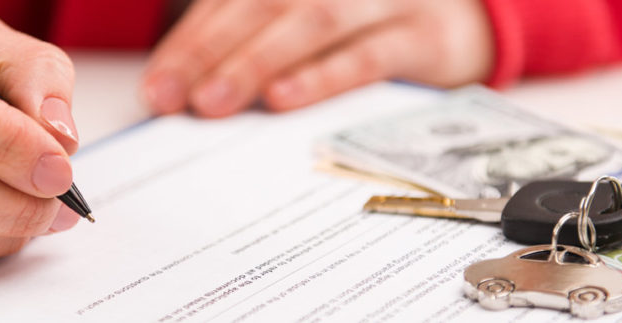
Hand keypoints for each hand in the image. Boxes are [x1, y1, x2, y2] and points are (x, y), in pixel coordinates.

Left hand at [140, 0, 492, 116]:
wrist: (463, 20)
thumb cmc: (365, 23)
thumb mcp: (308, 17)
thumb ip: (253, 36)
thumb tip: (186, 86)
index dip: (192, 39)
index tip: (159, 83)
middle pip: (265, 3)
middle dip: (211, 51)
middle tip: (172, 97)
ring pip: (313, 21)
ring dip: (258, 63)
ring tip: (214, 102)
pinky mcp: (422, 36)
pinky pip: (368, 55)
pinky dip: (323, 77)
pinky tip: (283, 100)